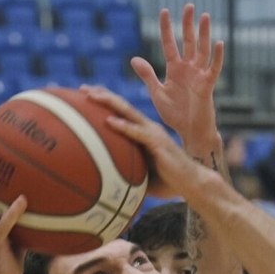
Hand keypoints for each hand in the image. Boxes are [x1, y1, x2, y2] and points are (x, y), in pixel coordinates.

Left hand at [85, 86, 210, 200]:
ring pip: (128, 112)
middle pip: (122, 106)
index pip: (122, 111)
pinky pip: (137, 133)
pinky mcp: (158, 143)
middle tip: (82, 89)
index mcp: (144, 132)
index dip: (105, 101)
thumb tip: (106, 183)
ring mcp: (153, 133)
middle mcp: (148, 128)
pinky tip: (109, 121)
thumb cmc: (168, 182)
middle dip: (102, 95)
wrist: (192, 184)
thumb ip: (126, 171)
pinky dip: (123, 126)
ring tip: (91, 96)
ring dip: (109, 103)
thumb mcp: (141, 174)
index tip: (84, 96)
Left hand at [131, 4, 223, 154]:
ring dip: (204, 34)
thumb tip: (134, 59)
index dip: (167, 28)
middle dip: (188, 24)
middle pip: (188, 42)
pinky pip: (213, 69)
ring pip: (202, 51)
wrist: (189, 132)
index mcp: (175, 69)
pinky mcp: (208, 87)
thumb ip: (148, 76)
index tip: (164, 11)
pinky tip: (219, 43)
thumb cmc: (175, 115)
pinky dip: (217, 57)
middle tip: (189, 5)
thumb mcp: (158, 94)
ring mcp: (199, 76)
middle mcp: (188, 69)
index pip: (170, 44)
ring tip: (205, 16)